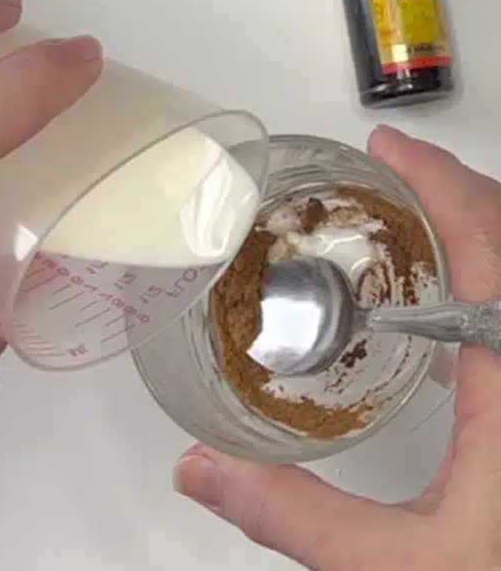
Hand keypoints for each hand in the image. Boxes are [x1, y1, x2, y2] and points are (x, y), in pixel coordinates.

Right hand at [174, 125, 500, 570]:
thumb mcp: (402, 566)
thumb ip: (300, 517)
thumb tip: (204, 470)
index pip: (490, 245)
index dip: (441, 184)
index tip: (389, 148)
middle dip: (450, 193)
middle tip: (386, 176)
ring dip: (471, 229)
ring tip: (407, 221)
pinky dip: (484, 277)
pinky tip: (443, 302)